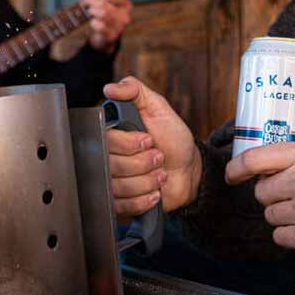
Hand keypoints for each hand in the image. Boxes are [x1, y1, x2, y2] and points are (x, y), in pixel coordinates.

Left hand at [82, 0, 131, 51]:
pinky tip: (92, 22)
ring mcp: (119, 27)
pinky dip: (93, 22)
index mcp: (125, 4)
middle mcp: (125, 15)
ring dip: (91, 12)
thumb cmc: (104, 13)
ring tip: (89, 12)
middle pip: (104, 4)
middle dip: (91, 1)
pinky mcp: (111, 36)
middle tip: (85, 2)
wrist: (105, 37)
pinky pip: (100, 26)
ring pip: (102, 14)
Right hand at [103, 77, 201, 215]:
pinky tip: (155, 192)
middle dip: (144, 163)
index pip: (106, 142)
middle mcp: (107, 160)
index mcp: (111, 136)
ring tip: (159, 175)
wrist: (188, 169)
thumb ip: (135, 91)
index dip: (131, 144)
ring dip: (147, 182)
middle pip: (112, 166)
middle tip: (159, 157)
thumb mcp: (158, 107)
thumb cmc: (173, 138)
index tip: (150, 140)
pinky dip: (144, 200)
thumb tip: (109, 88)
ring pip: (118, 188)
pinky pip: (123, 207)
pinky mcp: (120, 205)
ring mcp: (112, 184)